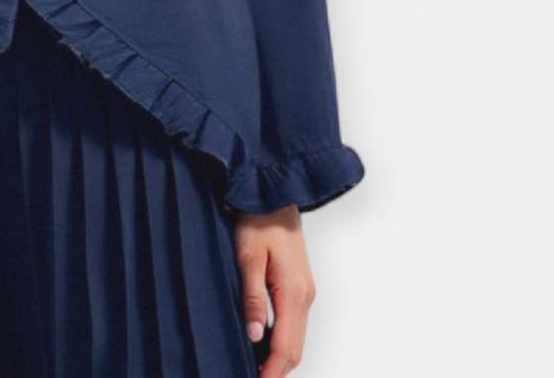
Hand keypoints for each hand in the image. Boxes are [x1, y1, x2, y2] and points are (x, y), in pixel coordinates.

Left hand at [233, 204, 316, 375]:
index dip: (272, 371)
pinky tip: (263, 342)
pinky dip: (281, 340)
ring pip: (296, 338)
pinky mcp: (299, 285)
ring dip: (279, 357)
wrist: (273, 194)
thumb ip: (252, 298)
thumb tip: (254, 336)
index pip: (287, 347)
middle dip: (276, 370)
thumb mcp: (248, 258)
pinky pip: (294, 323)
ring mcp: (305, 291)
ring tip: (255, 367)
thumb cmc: (258, 220)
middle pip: (295, 349)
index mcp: (294, 293)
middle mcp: (305, 296)